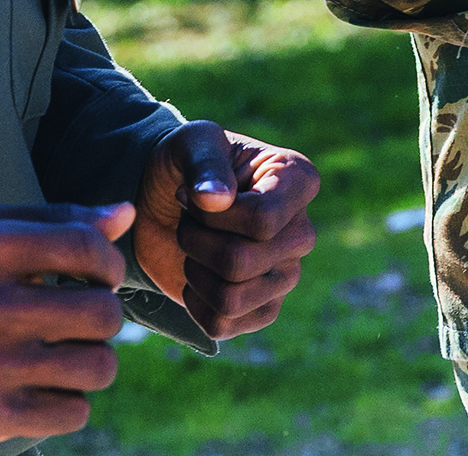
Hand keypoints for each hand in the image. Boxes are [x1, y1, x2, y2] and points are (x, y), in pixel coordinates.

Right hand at [0, 203, 133, 441]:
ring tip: (64, 350)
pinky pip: (72, 413)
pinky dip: (68, 399)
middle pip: (103, 313)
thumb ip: (49, 218)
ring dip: (91, 357)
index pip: (87, 249)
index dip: (107, 262)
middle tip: (78, 314)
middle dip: (102, 311)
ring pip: (98, 367)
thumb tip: (123, 215)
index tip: (96, 273)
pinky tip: (44, 383)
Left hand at [133, 121, 319, 336]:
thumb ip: (204, 161)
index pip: (261, 220)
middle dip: (194, 241)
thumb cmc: (186, 163)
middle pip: (240, 262)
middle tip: (186, 221)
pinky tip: (195, 276)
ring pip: (231, 299)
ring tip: (192, 247)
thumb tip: (218, 199)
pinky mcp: (263, 309)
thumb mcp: (191, 142)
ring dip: (194, 271)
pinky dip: (195, 303)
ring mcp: (286, 276)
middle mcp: (301, 232)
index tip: (189, 193)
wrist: (165, 200)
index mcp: (297, 181)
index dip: (211, 216)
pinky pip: (224, 325)